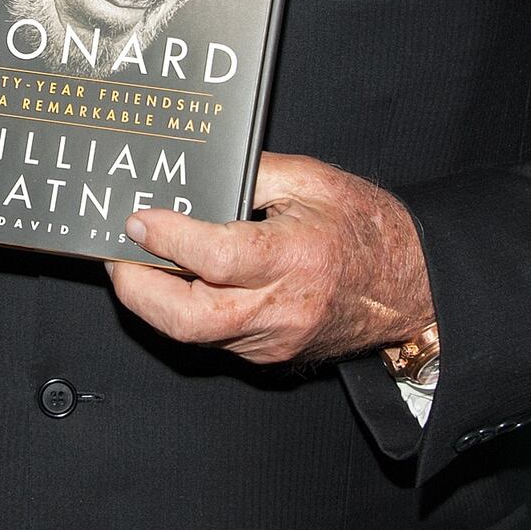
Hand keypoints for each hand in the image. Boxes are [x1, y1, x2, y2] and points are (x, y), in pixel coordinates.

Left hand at [107, 151, 432, 366]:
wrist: (411, 286)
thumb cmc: (368, 230)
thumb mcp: (313, 180)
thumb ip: (251, 174)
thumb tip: (194, 176)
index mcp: (295, 258)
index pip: (214, 256)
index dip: (166, 238)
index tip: (138, 219)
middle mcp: (282, 308)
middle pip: (189, 318)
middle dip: (138, 289)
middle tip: (119, 256)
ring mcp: (274, 340)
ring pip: (194, 334)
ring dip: (156, 302)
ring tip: (140, 264)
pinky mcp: (270, 355)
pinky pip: (214, 338)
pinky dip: (186, 311)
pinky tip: (178, 283)